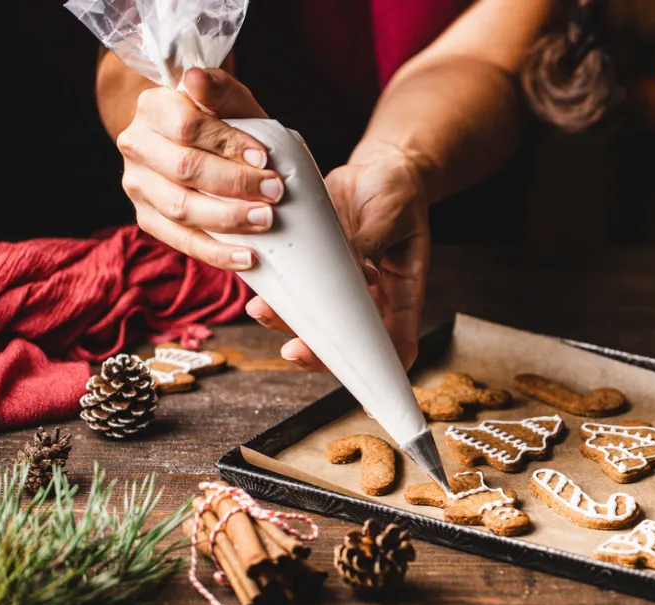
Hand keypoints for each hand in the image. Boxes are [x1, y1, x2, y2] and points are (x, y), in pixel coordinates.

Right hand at [117, 68, 279, 269]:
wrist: (210, 151)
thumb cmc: (227, 124)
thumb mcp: (231, 101)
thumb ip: (219, 89)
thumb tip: (195, 79)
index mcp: (153, 108)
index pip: (187, 126)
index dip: (228, 144)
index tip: (265, 158)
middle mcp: (136, 145)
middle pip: (184, 169)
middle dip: (235, 183)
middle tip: (276, 192)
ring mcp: (138, 185)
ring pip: (181, 208)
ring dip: (228, 219)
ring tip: (266, 220)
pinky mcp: (148, 218)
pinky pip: (181, 242)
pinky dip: (217, 253)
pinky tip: (247, 258)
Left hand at [246, 143, 430, 370]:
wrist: (380, 168)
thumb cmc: (399, 192)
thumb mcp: (393, 213)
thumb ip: (373, 240)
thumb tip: (357, 270)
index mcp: (400, 293)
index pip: (397, 345)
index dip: (382, 373)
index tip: (362, 386)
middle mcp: (368, 298)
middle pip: (344, 342)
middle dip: (316, 352)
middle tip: (292, 350)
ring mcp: (339, 286)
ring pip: (312, 319)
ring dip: (286, 322)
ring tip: (261, 310)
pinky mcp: (315, 266)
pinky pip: (295, 288)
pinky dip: (274, 292)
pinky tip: (255, 287)